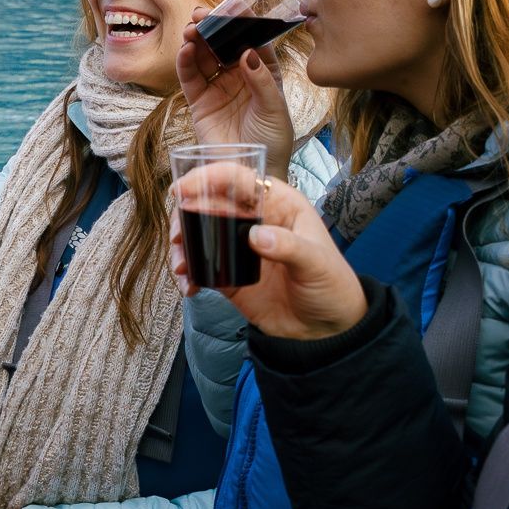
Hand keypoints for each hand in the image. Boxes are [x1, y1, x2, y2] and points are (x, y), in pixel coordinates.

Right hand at [169, 163, 366, 340]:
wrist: (326, 330)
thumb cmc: (331, 285)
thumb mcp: (317, 263)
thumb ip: (289, 247)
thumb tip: (256, 236)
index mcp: (278, 204)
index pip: (239, 179)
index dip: (208, 178)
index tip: (182, 190)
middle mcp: (254, 220)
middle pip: (210, 204)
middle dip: (185, 215)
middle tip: (176, 236)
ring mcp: (239, 248)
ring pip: (200, 234)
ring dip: (183, 246)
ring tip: (180, 266)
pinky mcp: (229, 275)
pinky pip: (201, 267)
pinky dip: (189, 273)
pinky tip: (190, 286)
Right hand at [177, 17, 295, 175]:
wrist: (252, 173)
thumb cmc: (272, 142)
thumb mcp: (275, 109)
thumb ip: (262, 81)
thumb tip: (247, 52)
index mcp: (263, 71)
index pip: (252, 39)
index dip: (243, 22)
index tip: (234, 6)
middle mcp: (239, 75)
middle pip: (223, 43)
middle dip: (213, 27)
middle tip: (203, 15)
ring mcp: (218, 86)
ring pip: (204, 55)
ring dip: (197, 39)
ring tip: (192, 30)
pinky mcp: (200, 101)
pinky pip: (190, 77)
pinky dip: (185, 61)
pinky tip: (186, 49)